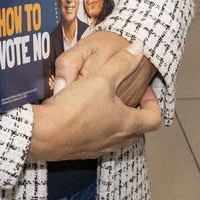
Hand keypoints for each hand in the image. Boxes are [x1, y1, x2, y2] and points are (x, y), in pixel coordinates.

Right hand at [27, 43, 161, 161]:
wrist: (46, 134)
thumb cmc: (76, 107)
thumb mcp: (100, 79)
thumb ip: (121, 63)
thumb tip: (140, 47)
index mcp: (128, 124)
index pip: (154, 118)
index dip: (153, 102)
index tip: (144, 90)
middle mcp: (117, 140)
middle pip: (138, 130)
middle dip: (136, 112)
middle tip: (127, 96)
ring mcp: (100, 148)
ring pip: (119, 136)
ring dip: (118, 121)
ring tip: (106, 103)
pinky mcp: (84, 151)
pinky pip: (100, 140)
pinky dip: (100, 128)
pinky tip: (86, 115)